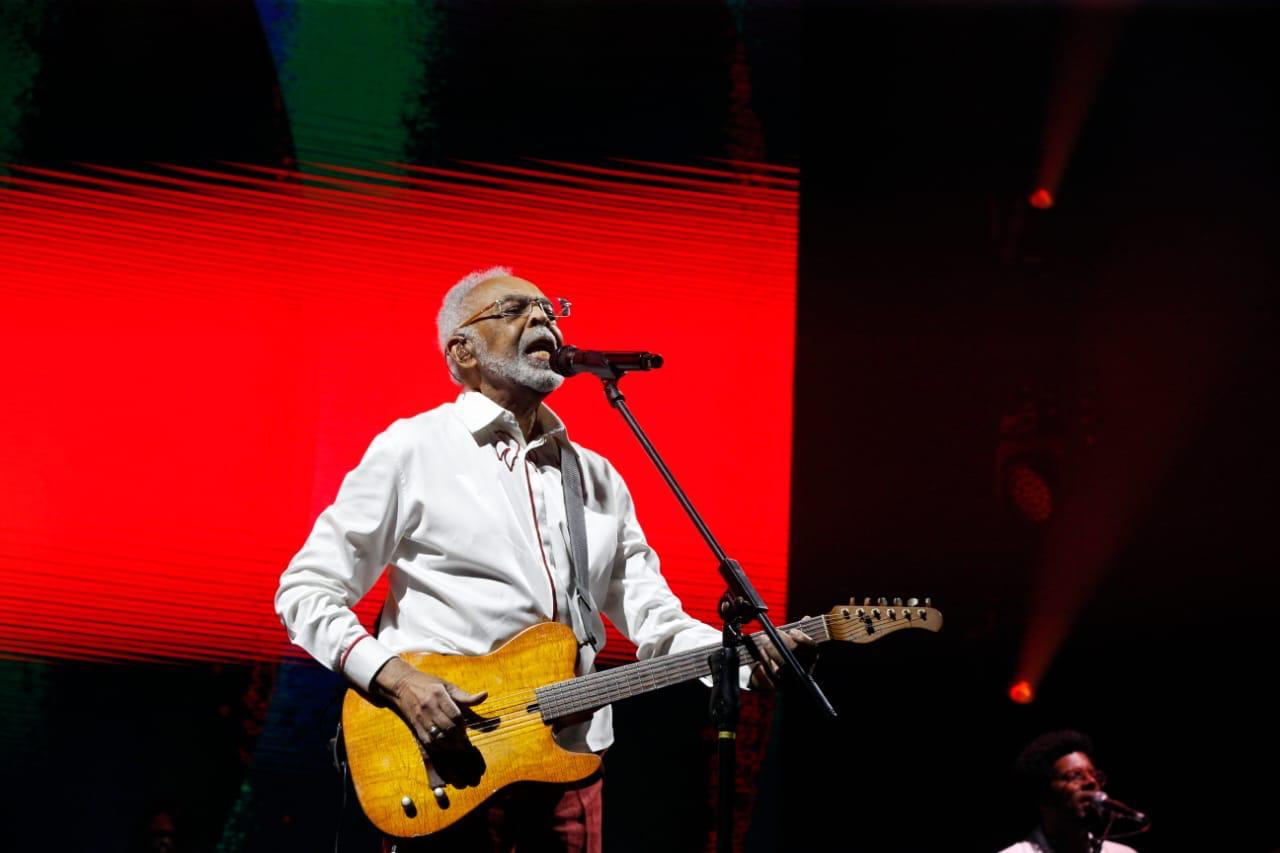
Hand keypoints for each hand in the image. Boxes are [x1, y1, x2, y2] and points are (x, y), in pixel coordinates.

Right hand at [373, 657, 487, 747]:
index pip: (455, 716)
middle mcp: (429, 707)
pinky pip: (428, 741)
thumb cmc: (429, 684)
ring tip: (457, 745)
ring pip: (438, 737)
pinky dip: (438, 746)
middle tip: (464, 739)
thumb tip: (485, 695)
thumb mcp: (447, 686)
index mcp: (439, 695)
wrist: (402, 685)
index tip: (466, 728)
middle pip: (447, 728)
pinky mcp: (415, 726)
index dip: (463, 725)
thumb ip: (465, 696)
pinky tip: (445, 746)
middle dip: (458, 736)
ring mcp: (420, 718)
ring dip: (450, 744)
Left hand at [749, 625, 817, 689]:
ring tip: (763, 640)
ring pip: (783, 664)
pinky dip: (766, 660)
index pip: (812, 648)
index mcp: (811, 658)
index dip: (803, 638)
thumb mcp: (798, 645)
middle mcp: (805, 669)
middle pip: (796, 654)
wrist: (787, 680)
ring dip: (771, 649)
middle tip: (770, 632)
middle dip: (782, 640)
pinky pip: (772, 673)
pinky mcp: (781, 684)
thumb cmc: (793, 657)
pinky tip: (762, 652)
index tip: (792, 631)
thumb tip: (806, 618)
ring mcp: (793, 678)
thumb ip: (802, 633)